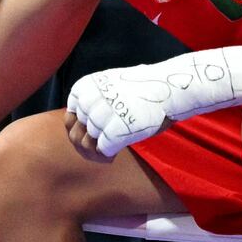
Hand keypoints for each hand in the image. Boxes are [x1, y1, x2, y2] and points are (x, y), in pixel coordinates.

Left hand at [66, 47, 241, 157]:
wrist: (170, 88)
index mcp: (86, 86)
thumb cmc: (144, 90)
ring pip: (87, 142)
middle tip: (101, 148)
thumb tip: (75, 126)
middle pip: (77, 131)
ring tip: (107, 152)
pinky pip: (102, 150)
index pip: (70, 115)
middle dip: (87, 143)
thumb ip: (94, 102)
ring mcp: (102, 115)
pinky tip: (115, 154)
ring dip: (96, 152)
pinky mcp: (116, 130)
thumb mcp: (111, 87)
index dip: (79, 128)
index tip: (94, 133)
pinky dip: (107, 155)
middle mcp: (90, 99)